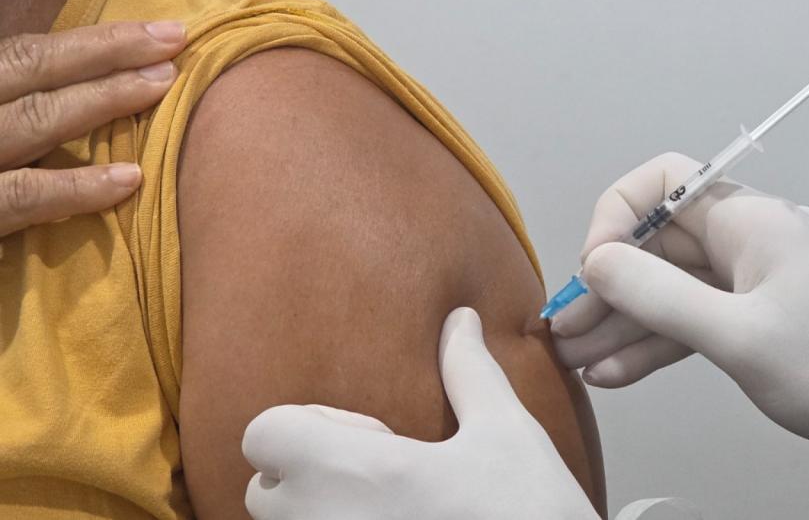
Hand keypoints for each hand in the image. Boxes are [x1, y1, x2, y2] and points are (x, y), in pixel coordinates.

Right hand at [0, 21, 183, 235]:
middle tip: (174, 42)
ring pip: (29, 121)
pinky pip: (20, 197)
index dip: (94, 41)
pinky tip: (128, 179)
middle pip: (28, 69)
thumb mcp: (6, 130)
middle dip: (105, 52)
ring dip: (100, 99)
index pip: (23, 54)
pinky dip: (74, 187)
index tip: (161, 32)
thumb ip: (27, 109)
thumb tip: (104, 89)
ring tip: (162, 86)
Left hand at [242, 307, 598, 519]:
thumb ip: (469, 373)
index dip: (306, 426)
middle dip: (309, 476)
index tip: (367, 437)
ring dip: (321, 511)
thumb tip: (459, 323)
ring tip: (389, 509)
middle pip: (266, 490)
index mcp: (354, 471)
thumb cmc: (529, 518)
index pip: (265, 433)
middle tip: (379, 478)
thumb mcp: (506, 434)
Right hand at [551, 153, 808, 466]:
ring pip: (671, 288)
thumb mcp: (737, 336)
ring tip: (574, 360)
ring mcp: (753, 278)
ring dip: (623, 322)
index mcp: (751, 220)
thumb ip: (659, 297)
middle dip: (608, 286)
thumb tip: (595, 262)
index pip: (664, 182)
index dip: (618, 216)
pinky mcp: (756, 316)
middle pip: (659, 244)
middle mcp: (749, 238)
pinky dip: (656, 342)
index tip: (594, 268)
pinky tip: (614, 374)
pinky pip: (694, 318)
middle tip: (564, 331)